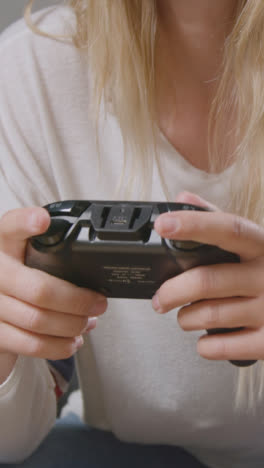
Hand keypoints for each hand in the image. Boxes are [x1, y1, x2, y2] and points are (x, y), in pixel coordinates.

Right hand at [0, 206, 106, 360]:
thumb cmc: (18, 283)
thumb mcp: (27, 261)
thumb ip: (51, 259)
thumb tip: (96, 282)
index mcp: (4, 245)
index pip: (11, 227)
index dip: (25, 223)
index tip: (43, 220)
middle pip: (39, 289)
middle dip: (77, 301)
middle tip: (99, 303)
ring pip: (38, 320)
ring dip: (73, 325)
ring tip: (87, 322)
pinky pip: (31, 344)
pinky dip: (59, 346)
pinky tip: (72, 341)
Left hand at [152, 191, 263, 361]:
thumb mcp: (252, 243)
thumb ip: (217, 220)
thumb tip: (183, 198)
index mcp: (261, 246)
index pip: (228, 229)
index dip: (194, 225)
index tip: (163, 224)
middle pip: (207, 280)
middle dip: (172, 291)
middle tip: (160, 299)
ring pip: (208, 315)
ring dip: (186, 318)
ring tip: (186, 316)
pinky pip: (221, 346)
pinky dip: (205, 345)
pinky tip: (207, 337)